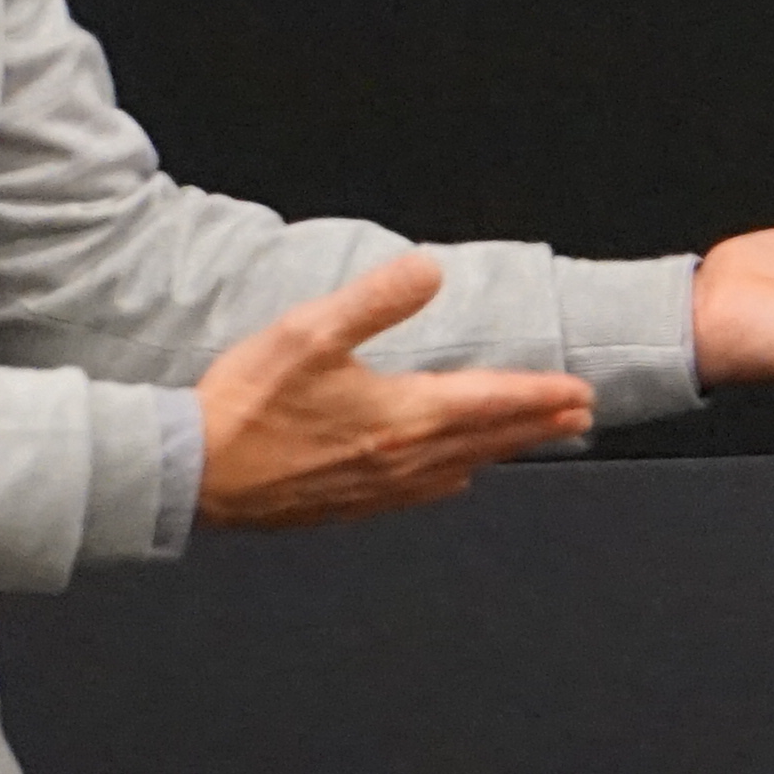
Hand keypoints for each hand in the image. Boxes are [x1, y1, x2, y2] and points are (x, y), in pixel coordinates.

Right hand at [192, 250, 596, 528]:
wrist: (193, 473)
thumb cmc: (246, 403)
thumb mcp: (309, 332)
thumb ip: (375, 300)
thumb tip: (429, 268)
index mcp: (401, 416)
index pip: (490, 402)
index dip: (539, 396)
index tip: (579, 393)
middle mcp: (400, 459)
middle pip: (486, 439)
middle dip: (536, 426)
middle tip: (579, 418)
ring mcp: (375, 490)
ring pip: (459, 468)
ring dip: (501, 451)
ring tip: (532, 442)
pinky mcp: (347, 505)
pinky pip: (419, 493)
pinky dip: (451, 478)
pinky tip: (454, 479)